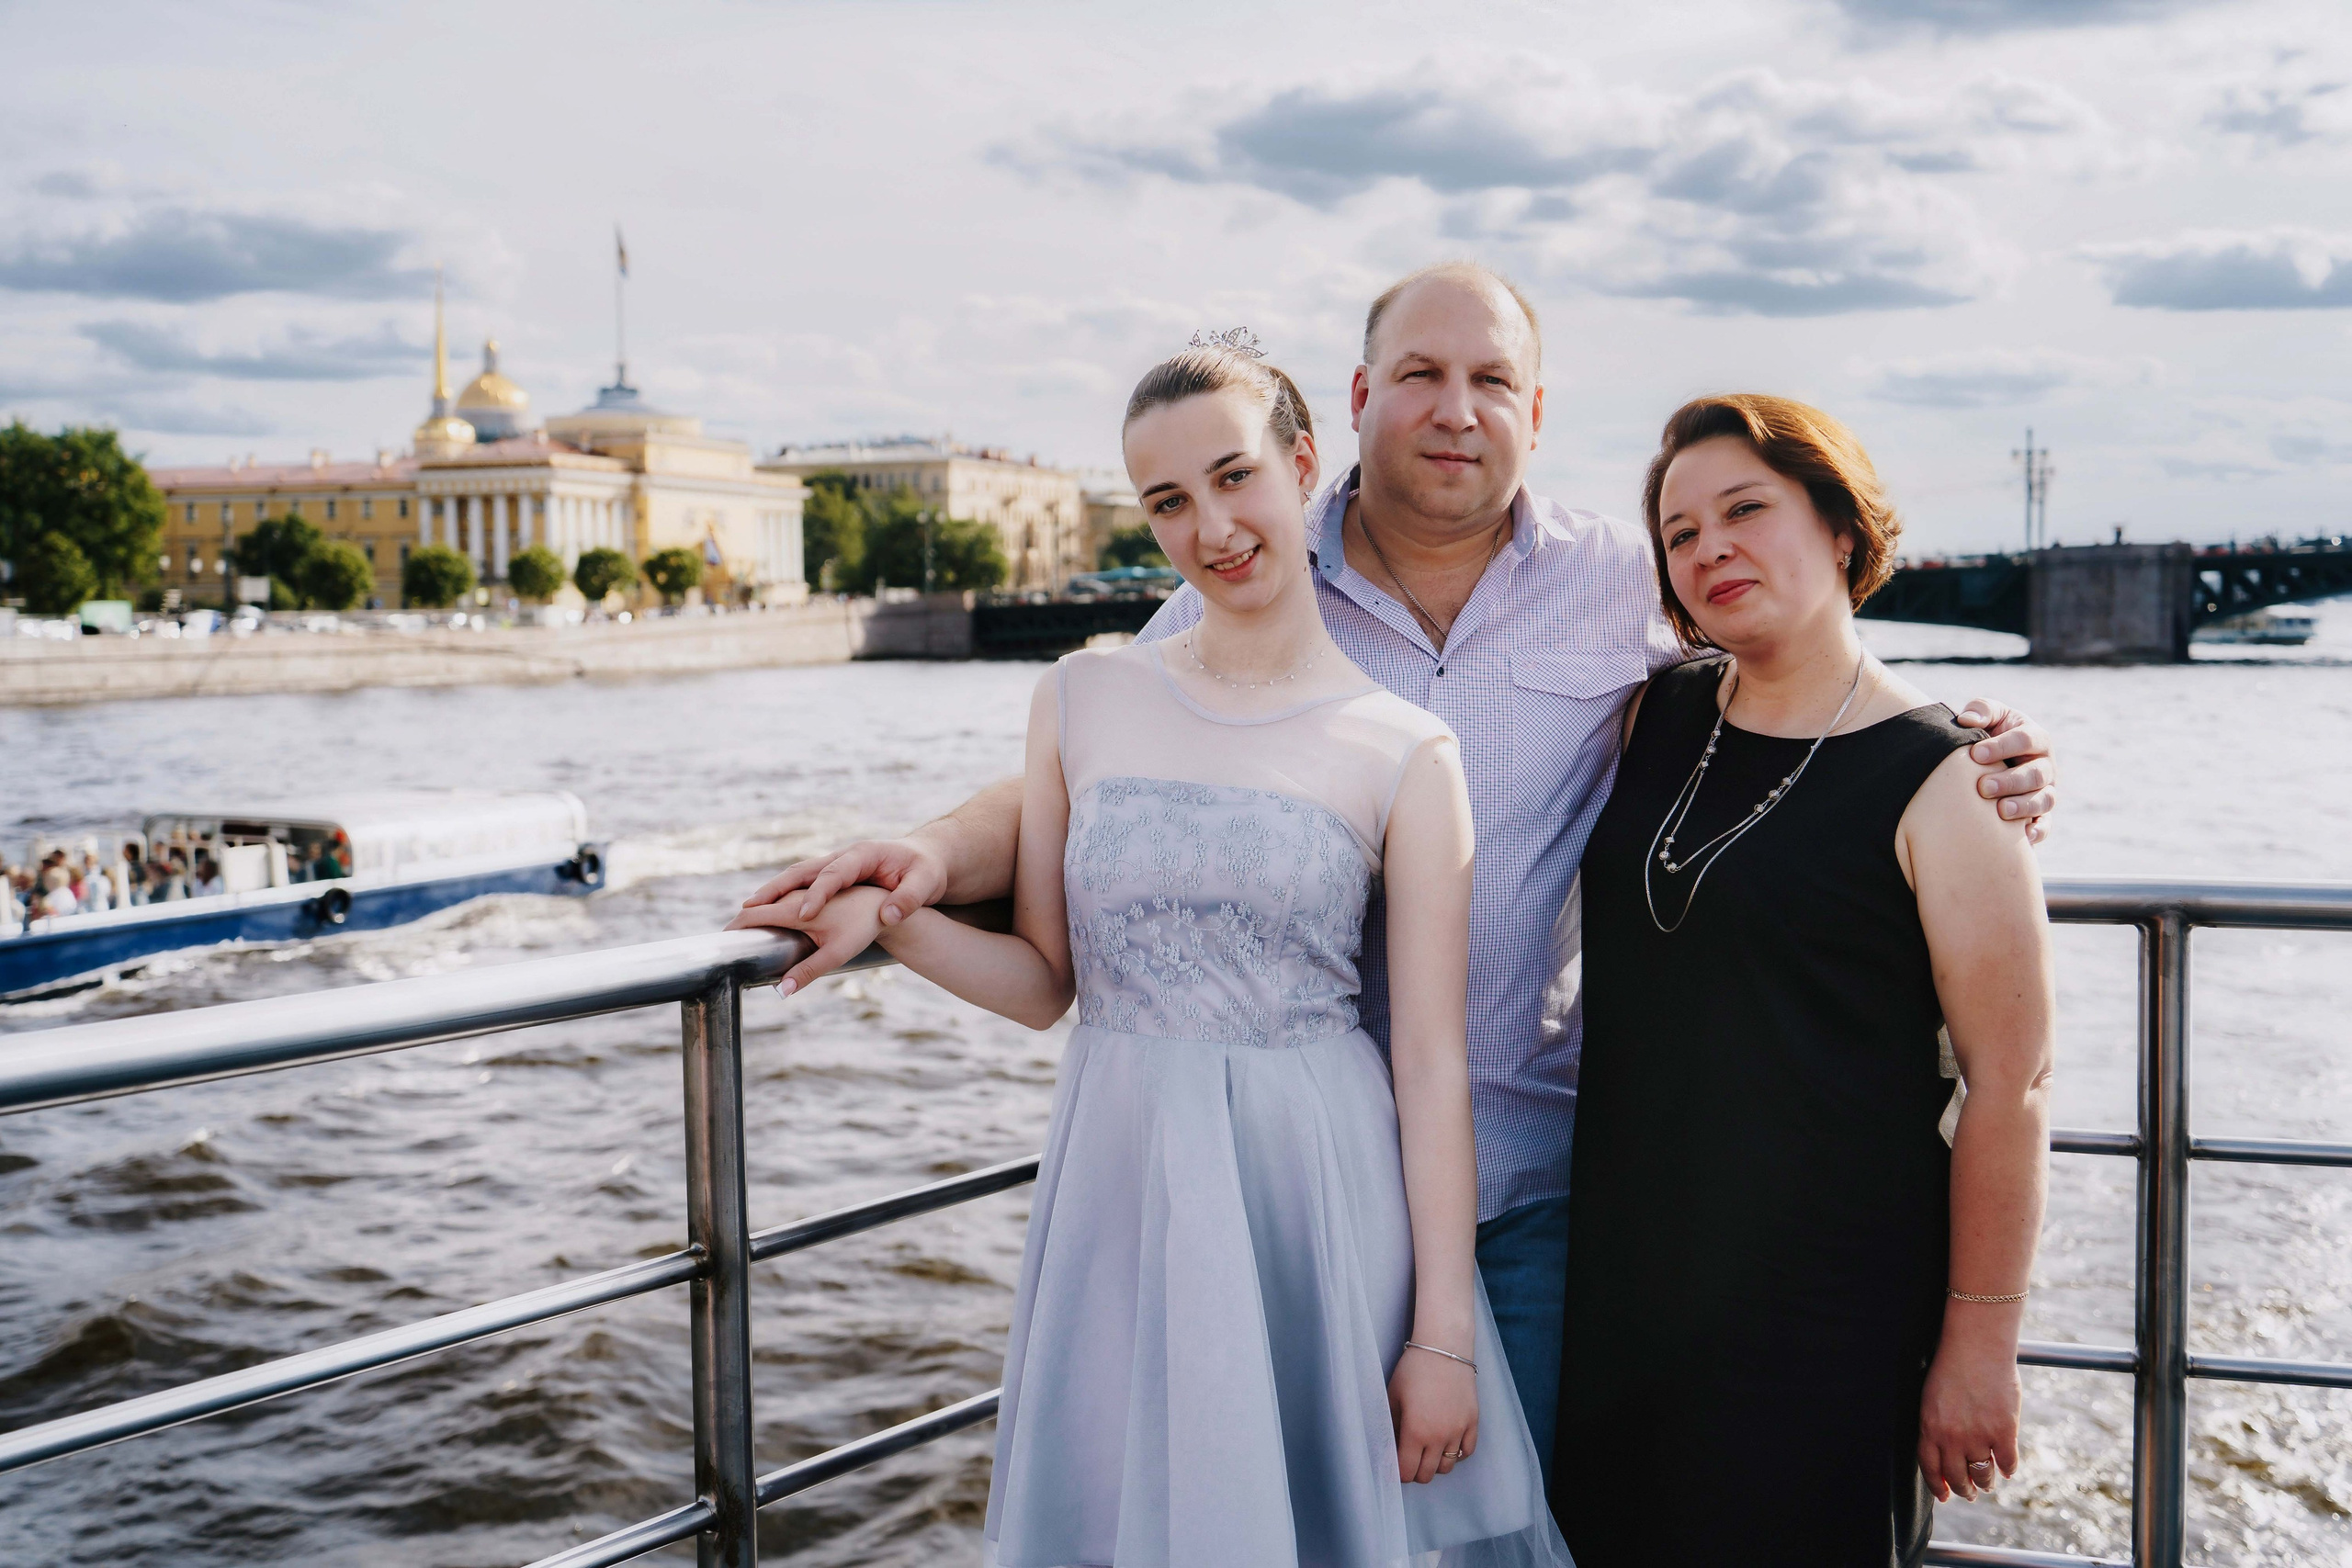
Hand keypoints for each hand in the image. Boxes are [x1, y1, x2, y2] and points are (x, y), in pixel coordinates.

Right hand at [726, 884, 889, 995]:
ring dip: (754, 912)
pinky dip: (770, 908)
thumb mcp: (838, 952)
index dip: (735, 927)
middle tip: (724, 941)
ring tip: (741, 933)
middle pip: (758, 904)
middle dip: (740, 921)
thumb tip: (782, 991)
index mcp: (796, 905)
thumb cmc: (864, 925)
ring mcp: (805, 888)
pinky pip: (783, 897)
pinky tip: (769, 922)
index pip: (754, 913)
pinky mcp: (814, 888)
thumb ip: (809, 971)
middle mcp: (796, 892)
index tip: (720, 943)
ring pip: (771, 898)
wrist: (887, 900)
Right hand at [738, 838, 947, 926]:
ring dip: (774, 890)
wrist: (928, 858)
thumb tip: (889, 917)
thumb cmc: (927, 871)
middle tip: (750, 906)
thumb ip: (909, 899)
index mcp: (864, 855)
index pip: (835, 874)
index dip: (818, 893)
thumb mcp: (926, 884)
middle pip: (804, 869)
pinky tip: (767, 911)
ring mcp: (837, 865)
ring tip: (747, 909)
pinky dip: (784, 895)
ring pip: (798, 875)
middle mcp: (845, 856)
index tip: (802, 914)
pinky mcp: (834, 877)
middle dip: (778, 887)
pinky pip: (803, 884)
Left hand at [1387, 1343, 1478, 1484]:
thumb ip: (1391, 1426)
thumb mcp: (1393, 1396)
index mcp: (1415, 1431)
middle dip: (1415, 1471)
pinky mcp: (1472, 1422)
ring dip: (1435, 1464)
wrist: (1444, 1349)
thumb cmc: (1413, 1370)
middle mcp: (1439, 1437)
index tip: (1395, 1465)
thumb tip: (1389, 1447)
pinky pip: (1466, 1452)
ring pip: (1447, 1467)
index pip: (1407, 1471)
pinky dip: (1455, 1454)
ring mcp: (1458, 1431)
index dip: (1398, 1473)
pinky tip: (1445, 1444)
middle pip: (1427, 1474)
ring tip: (1426, 1451)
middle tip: (1409, 1458)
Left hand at [1918, 1332, 2021, 1502]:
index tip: (1945, 1496)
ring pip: (1983, 1474)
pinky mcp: (2004, 1432)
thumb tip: (1944, 1452)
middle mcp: (1952, 1438)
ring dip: (1986, 1483)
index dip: (1938, 1487)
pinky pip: (2008, 1463)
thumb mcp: (1932, 1399)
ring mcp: (1979, 1436)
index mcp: (1929, 1428)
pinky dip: (2009, 1469)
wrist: (1976, 1346)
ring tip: (1988, 1483)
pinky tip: (2008, 1468)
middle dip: (1965, 1490)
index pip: (1930, 1468)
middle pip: (1957, 1477)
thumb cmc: (1953, 1367)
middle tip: (1972, 1493)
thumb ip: (1937, 1426)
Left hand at [1951, 700, 2056, 844]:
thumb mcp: (1988, 715)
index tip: (1975, 754)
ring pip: (2044, 800)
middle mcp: (2045, 765)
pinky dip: (2038, 832)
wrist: (1988, 761)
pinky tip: (2024, 838)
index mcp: (2035, 737)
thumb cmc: (1988, 734)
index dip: (2003, 746)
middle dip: (2010, 781)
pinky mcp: (2041, 814)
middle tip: (1983, 787)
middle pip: (2036, 774)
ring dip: (2024, 806)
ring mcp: (2046, 790)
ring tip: (2001, 811)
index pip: (2026, 739)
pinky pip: (2046, 825)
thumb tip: (1966, 720)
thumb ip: (1981, 710)